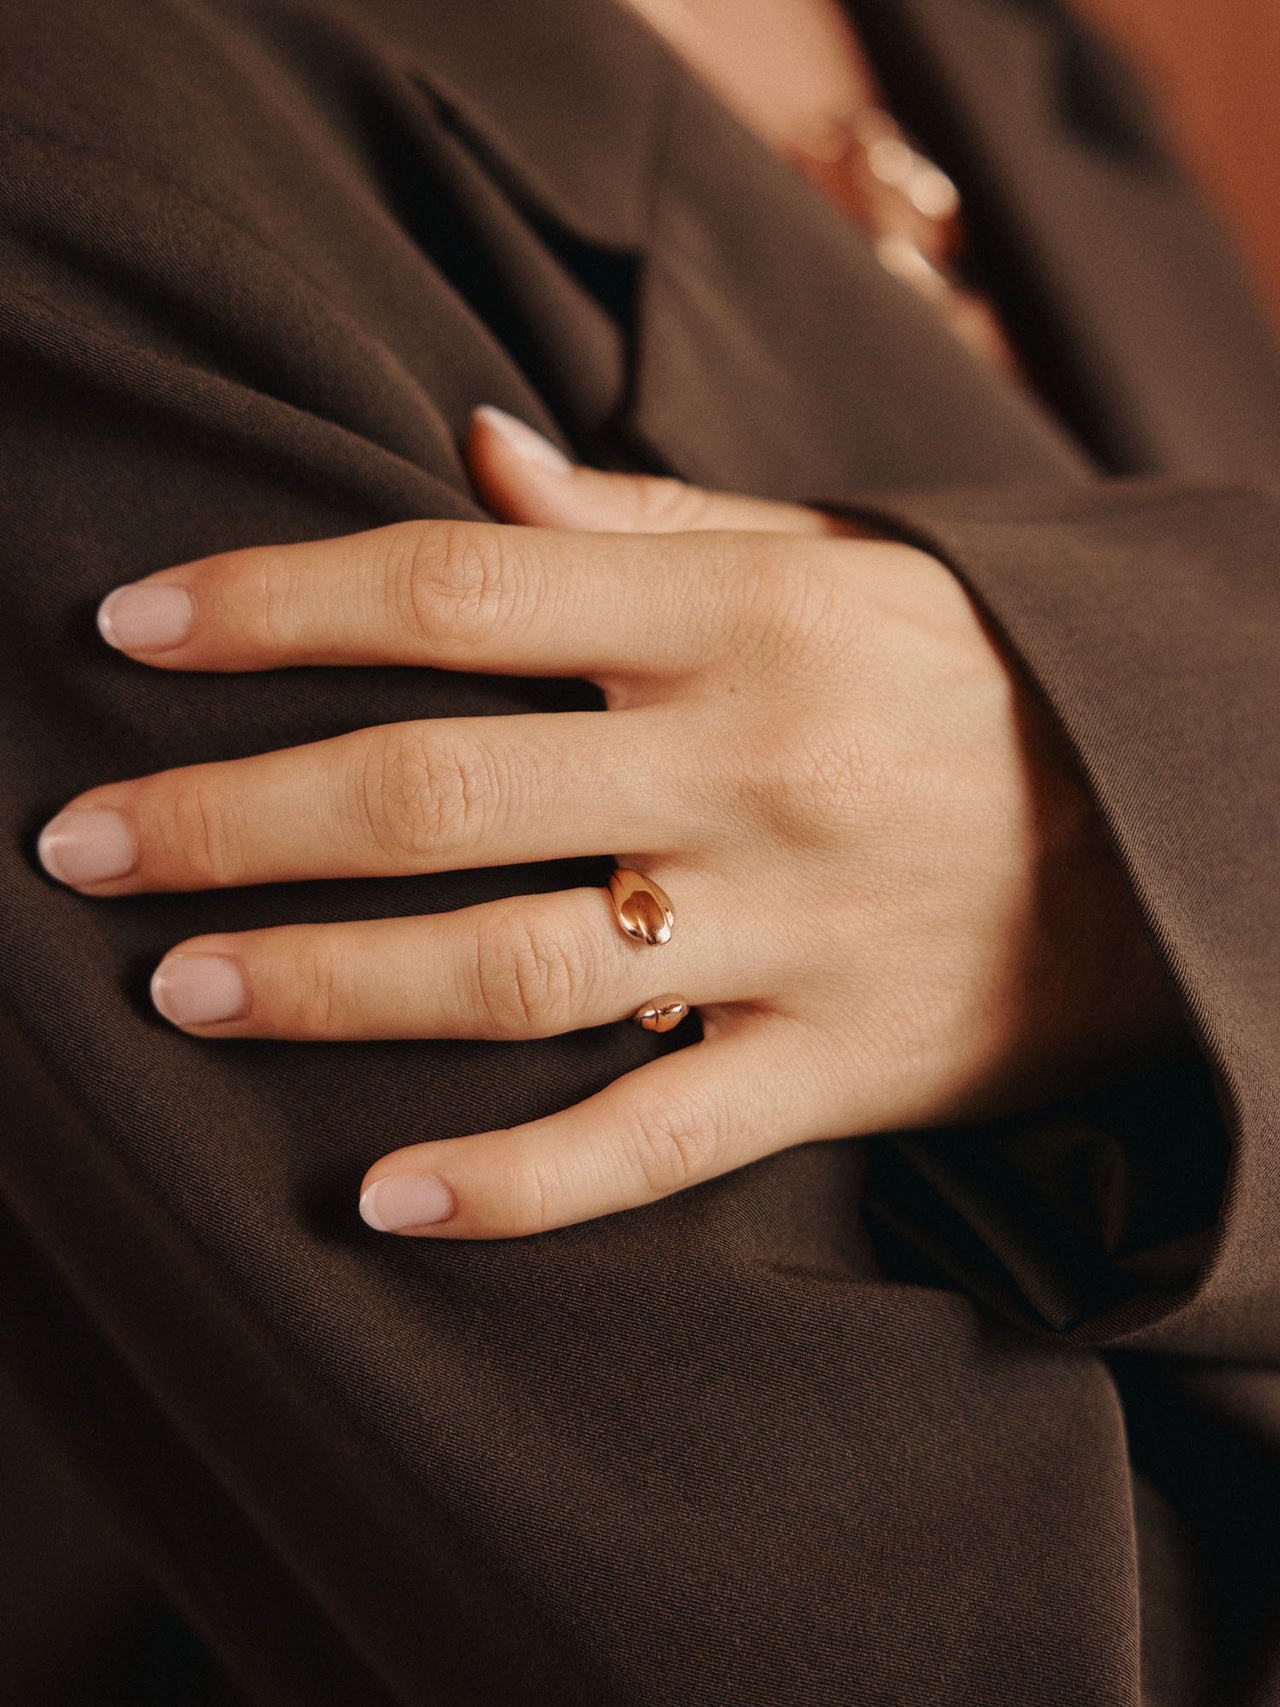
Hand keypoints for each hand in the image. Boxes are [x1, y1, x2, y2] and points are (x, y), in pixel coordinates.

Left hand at [36, 408, 1183, 1237]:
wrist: (1176, 831)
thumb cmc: (965, 675)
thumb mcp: (834, 555)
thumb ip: (649, 512)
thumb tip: (472, 455)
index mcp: (742, 611)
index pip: (457, 586)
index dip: (274, 603)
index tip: (129, 623)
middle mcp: (751, 763)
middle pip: (437, 786)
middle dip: (232, 815)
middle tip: (81, 847)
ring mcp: (793, 929)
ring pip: (512, 973)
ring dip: (325, 986)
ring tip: (181, 991)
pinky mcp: (835, 1066)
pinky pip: (653, 1142)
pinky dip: (515, 1184)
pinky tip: (381, 1197)